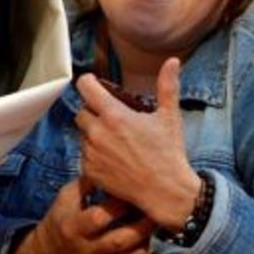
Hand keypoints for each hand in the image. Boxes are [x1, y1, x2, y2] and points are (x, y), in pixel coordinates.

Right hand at [10, 176, 151, 253]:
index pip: (98, 218)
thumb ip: (87, 182)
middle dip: (139, 223)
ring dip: (146, 237)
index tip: (130, 190)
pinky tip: (149, 235)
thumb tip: (109, 162)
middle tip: (153, 206)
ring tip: (156, 219)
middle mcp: (89, 247)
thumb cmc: (61, 217)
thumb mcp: (66, 196)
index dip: (116, 205)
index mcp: (75, 226)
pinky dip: (143, 250)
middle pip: (118, 239)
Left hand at [76, 58, 200, 232]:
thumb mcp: (169, 116)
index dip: (89, 83)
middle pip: (81, 112)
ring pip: (82, 135)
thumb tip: (173, 61)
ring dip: (93, 134)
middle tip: (110, 118)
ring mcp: (92, 154)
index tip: (95, 85)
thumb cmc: (168, 153)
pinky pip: (83, 156)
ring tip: (114, 140)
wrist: (166, 192)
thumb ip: (167, 85)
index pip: (85, 87)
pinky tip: (112, 157)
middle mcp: (98, 133)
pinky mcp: (91, 172)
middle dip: (93, 112)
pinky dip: (93, 154)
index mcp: (114, 115)